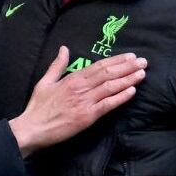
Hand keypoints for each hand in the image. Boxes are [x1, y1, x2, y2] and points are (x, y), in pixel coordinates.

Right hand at [8, 46, 145, 156]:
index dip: (116, 60)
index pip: (99, 66)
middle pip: (108, 74)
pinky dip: (121, 97)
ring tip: (142, 73)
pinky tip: (132, 91)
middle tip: (143, 61)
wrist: (32, 128)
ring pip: (111, 87)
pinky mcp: (87, 116)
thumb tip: (64, 48)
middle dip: (127, 67)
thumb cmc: (38, 107)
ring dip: (128, 79)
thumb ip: (57, 65)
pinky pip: (108, 105)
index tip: (130, 56)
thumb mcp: (45, 81)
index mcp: (72, 79)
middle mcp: (81, 88)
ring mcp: (85, 102)